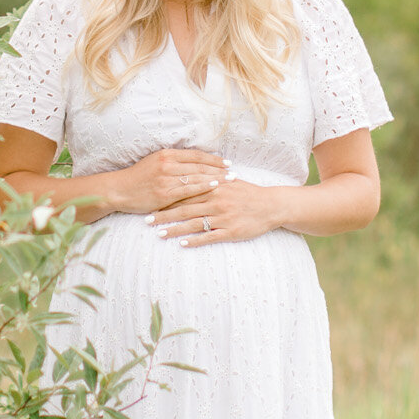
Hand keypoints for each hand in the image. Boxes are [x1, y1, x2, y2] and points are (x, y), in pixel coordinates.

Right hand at [110, 147, 227, 215]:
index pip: (196, 155)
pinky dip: (204, 187)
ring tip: (231, 179)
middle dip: (219, 168)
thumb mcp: (154, 162)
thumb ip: (173, 161)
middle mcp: (168, 164)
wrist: (119, 190)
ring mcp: (166, 179)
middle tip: (234, 171)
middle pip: (199, 165)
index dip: (213, 158)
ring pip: (197, 177)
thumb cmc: (138, 178)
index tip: (226, 162)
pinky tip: (216, 186)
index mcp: (167, 154)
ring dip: (216, 178)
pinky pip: (189, 189)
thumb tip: (194, 162)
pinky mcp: (165, 193)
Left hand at [152, 173, 280, 247]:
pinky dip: (195, 241)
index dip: (167, 198)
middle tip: (147, 220)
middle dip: (164, 215)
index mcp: (214, 188)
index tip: (151, 202)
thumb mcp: (231, 181)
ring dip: (174, 229)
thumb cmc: (250, 193)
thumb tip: (196, 175)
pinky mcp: (230, 231)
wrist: (272, 205)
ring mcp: (222, 217)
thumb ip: (213, 180)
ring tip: (159, 234)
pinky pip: (208, 237)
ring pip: (193, 224)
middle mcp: (215, 202)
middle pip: (184, 209)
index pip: (185, 193)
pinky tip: (182, 244)